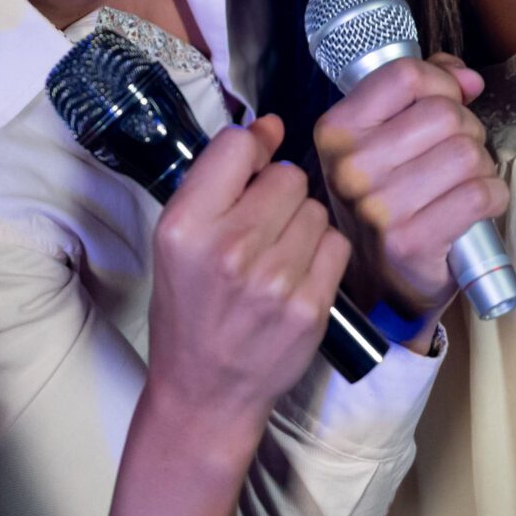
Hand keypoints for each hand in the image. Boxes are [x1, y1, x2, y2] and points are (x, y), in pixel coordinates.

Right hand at [148, 117, 350, 429]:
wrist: (205, 391)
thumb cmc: (190, 308)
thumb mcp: (178, 239)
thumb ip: (219, 179)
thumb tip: (269, 125)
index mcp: (185, 226)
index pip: (237, 146)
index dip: (251, 152)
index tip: (251, 172)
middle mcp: (229, 249)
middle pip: (288, 176)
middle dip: (279, 195)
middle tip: (260, 229)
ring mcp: (273, 280)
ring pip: (317, 209)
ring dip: (303, 225)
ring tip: (276, 257)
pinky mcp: (310, 305)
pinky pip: (337, 244)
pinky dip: (323, 255)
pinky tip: (298, 276)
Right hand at [313, 53, 507, 334]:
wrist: (382, 287)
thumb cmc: (388, 203)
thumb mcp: (383, 141)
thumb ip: (421, 92)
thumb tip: (465, 77)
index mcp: (336, 132)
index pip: (405, 76)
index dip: (441, 84)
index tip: (447, 102)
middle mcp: (350, 167)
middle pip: (444, 113)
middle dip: (466, 130)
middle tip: (456, 156)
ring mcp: (378, 207)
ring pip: (467, 152)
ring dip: (481, 166)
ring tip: (464, 184)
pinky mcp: (412, 241)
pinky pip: (481, 193)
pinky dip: (492, 196)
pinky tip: (477, 207)